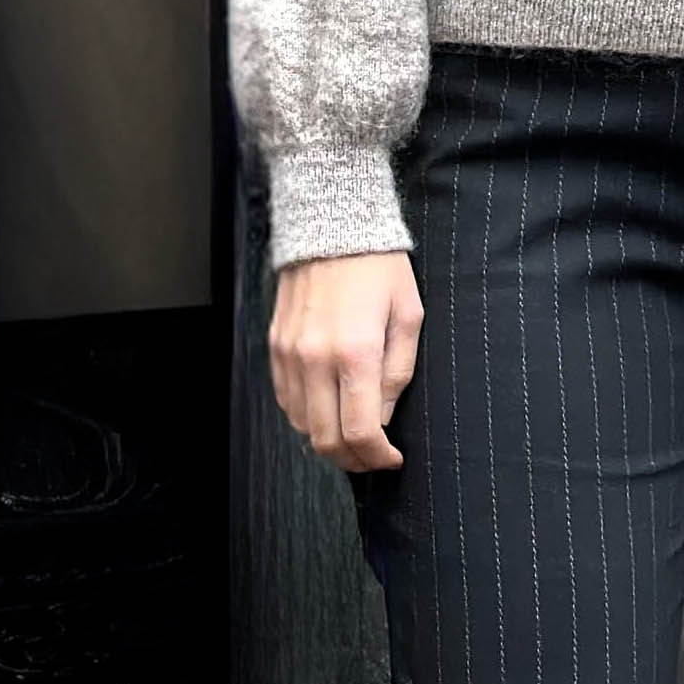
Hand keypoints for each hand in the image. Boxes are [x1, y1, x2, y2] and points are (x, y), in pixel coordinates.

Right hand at [266, 250, 423, 469]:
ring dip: (328, 439)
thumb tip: (383, 418)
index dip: (377, 457)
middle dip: (353, 459)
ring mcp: (289, 354)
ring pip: (302, 425)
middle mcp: (315, 359)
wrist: (333, 225)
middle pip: (325, 439)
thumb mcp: (408, 317)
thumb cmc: (379, 268)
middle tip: (373, 457)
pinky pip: (286, 400)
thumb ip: (397, 373)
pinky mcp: (275, 346)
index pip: (360, 431)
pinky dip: (307, 415)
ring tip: (354, 434)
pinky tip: (328, 408)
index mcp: (355, 353)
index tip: (392, 458)